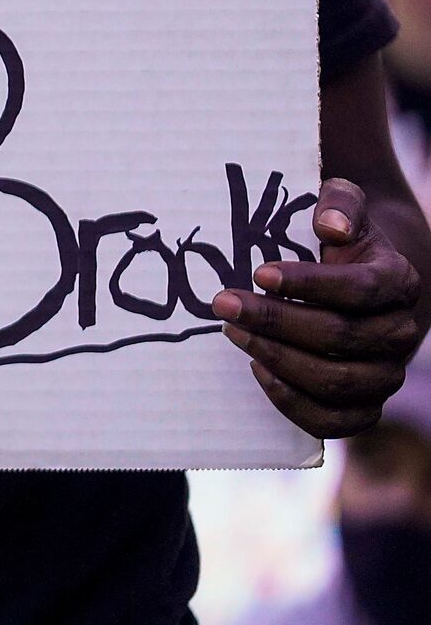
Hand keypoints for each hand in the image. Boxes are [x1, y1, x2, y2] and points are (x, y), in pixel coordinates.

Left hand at [213, 178, 425, 437]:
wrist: (360, 281)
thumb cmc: (340, 241)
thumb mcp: (342, 207)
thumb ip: (339, 204)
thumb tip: (330, 226)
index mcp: (398, 282)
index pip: (360, 290)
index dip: (309, 284)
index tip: (259, 273)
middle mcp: (401, 332)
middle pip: (340, 337)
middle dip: (275, 322)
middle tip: (224, 304)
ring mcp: (386, 373)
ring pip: (337, 382)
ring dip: (277, 359)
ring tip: (233, 332)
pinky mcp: (366, 404)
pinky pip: (336, 421)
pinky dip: (293, 403)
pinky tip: (258, 369)